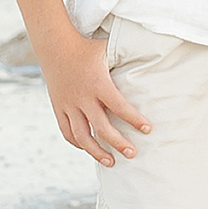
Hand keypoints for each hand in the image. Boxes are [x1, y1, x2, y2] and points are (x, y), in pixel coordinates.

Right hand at [43, 36, 150, 166]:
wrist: (54, 45)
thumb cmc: (87, 47)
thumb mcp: (108, 49)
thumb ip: (128, 57)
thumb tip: (153, 55)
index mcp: (98, 84)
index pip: (119, 107)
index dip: (134, 120)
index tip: (147, 129)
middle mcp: (83, 98)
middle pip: (101, 128)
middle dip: (118, 143)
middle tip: (133, 153)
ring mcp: (69, 105)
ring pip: (82, 136)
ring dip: (97, 151)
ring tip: (111, 162)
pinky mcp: (59, 108)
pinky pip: (67, 132)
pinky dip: (78, 143)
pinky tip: (89, 149)